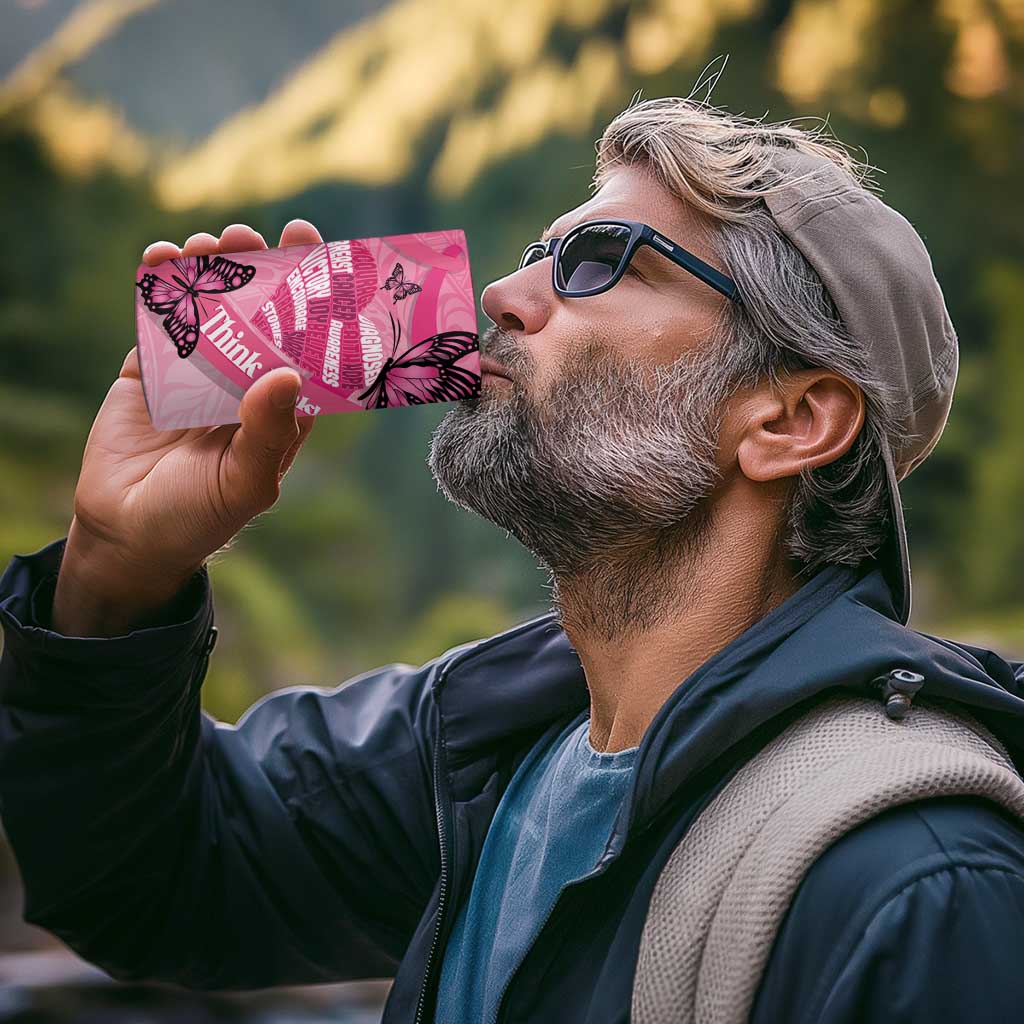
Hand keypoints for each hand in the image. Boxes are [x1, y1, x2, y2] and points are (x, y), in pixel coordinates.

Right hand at [52, 220, 322, 636]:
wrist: (127, 533)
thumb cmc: (200, 516)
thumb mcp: (245, 483)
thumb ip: (268, 432)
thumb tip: (288, 373)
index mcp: (282, 406)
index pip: (307, 344)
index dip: (314, 299)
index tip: (315, 252)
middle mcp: (245, 381)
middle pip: (259, 312)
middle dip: (258, 269)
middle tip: (252, 237)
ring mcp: (197, 371)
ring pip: (210, 307)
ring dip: (211, 270)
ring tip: (209, 244)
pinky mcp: (152, 368)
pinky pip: (159, 319)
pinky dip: (160, 285)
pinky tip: (162, 259)